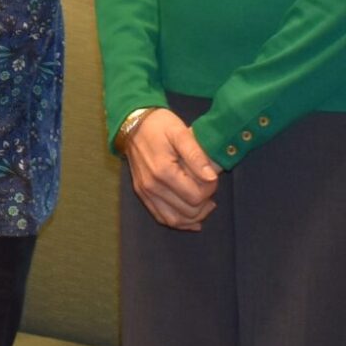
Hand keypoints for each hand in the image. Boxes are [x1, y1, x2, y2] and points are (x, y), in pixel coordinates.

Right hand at [120, 108, 219, 229]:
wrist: (133, 124)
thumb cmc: (159, 125)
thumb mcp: (181, 133)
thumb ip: (197, 156)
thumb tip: (212, 177)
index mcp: (163, 171)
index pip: (196, 196)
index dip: (210, 189)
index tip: (212, 176)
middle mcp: (152, 186)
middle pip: (188, 211)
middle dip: (204, 202)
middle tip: (209, 187)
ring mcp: (145, 192)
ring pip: (174, 220)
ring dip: (194, 217)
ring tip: (205, 205)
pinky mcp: (142, 194)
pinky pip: (161, 217)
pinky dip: (179, 221)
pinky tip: (192, 217)